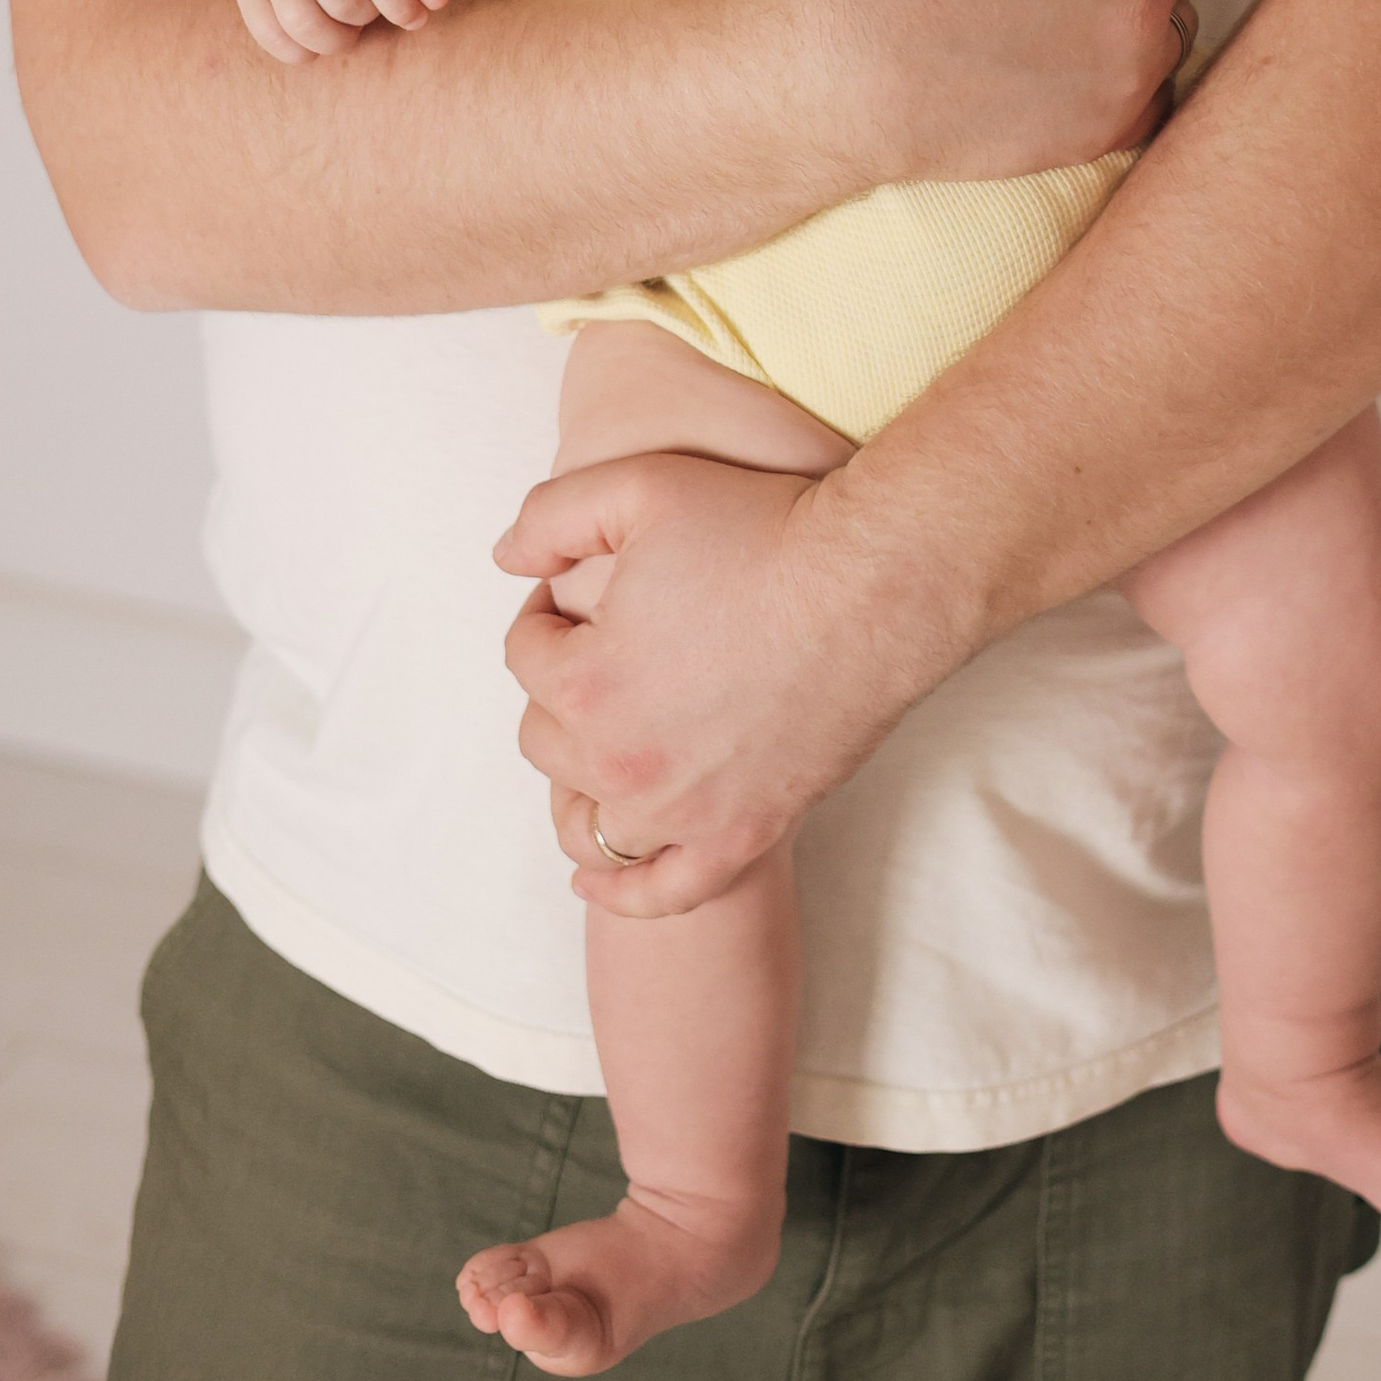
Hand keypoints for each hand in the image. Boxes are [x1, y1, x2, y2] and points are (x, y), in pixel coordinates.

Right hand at [235, 0, 449, 61]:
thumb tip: (437, 3)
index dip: (400, 4)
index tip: (413, 18)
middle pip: (343, 3)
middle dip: (368, 16)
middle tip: (369, 5)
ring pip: (307, 27)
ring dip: (339, 40)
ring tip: (348, 23)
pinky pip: (274, 40)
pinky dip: (304, 51)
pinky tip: (319, 34)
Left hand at [500, 449, 940, 910]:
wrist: (875, 586)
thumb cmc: (763, 529)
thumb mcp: (640, 487)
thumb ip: (549, 515)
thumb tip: (506, 559)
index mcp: (585, 681)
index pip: (525, 654)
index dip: (548, 613)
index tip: (588, 593)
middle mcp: (619, 761)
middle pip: (545, 738)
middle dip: (563, 690)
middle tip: (616, 649)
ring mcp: (680, 811)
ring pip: (585, 823)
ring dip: (581, 782)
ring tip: (610, 739)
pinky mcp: (739, 836)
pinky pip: (659, 893)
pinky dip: (620, 893)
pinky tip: (595, 876)